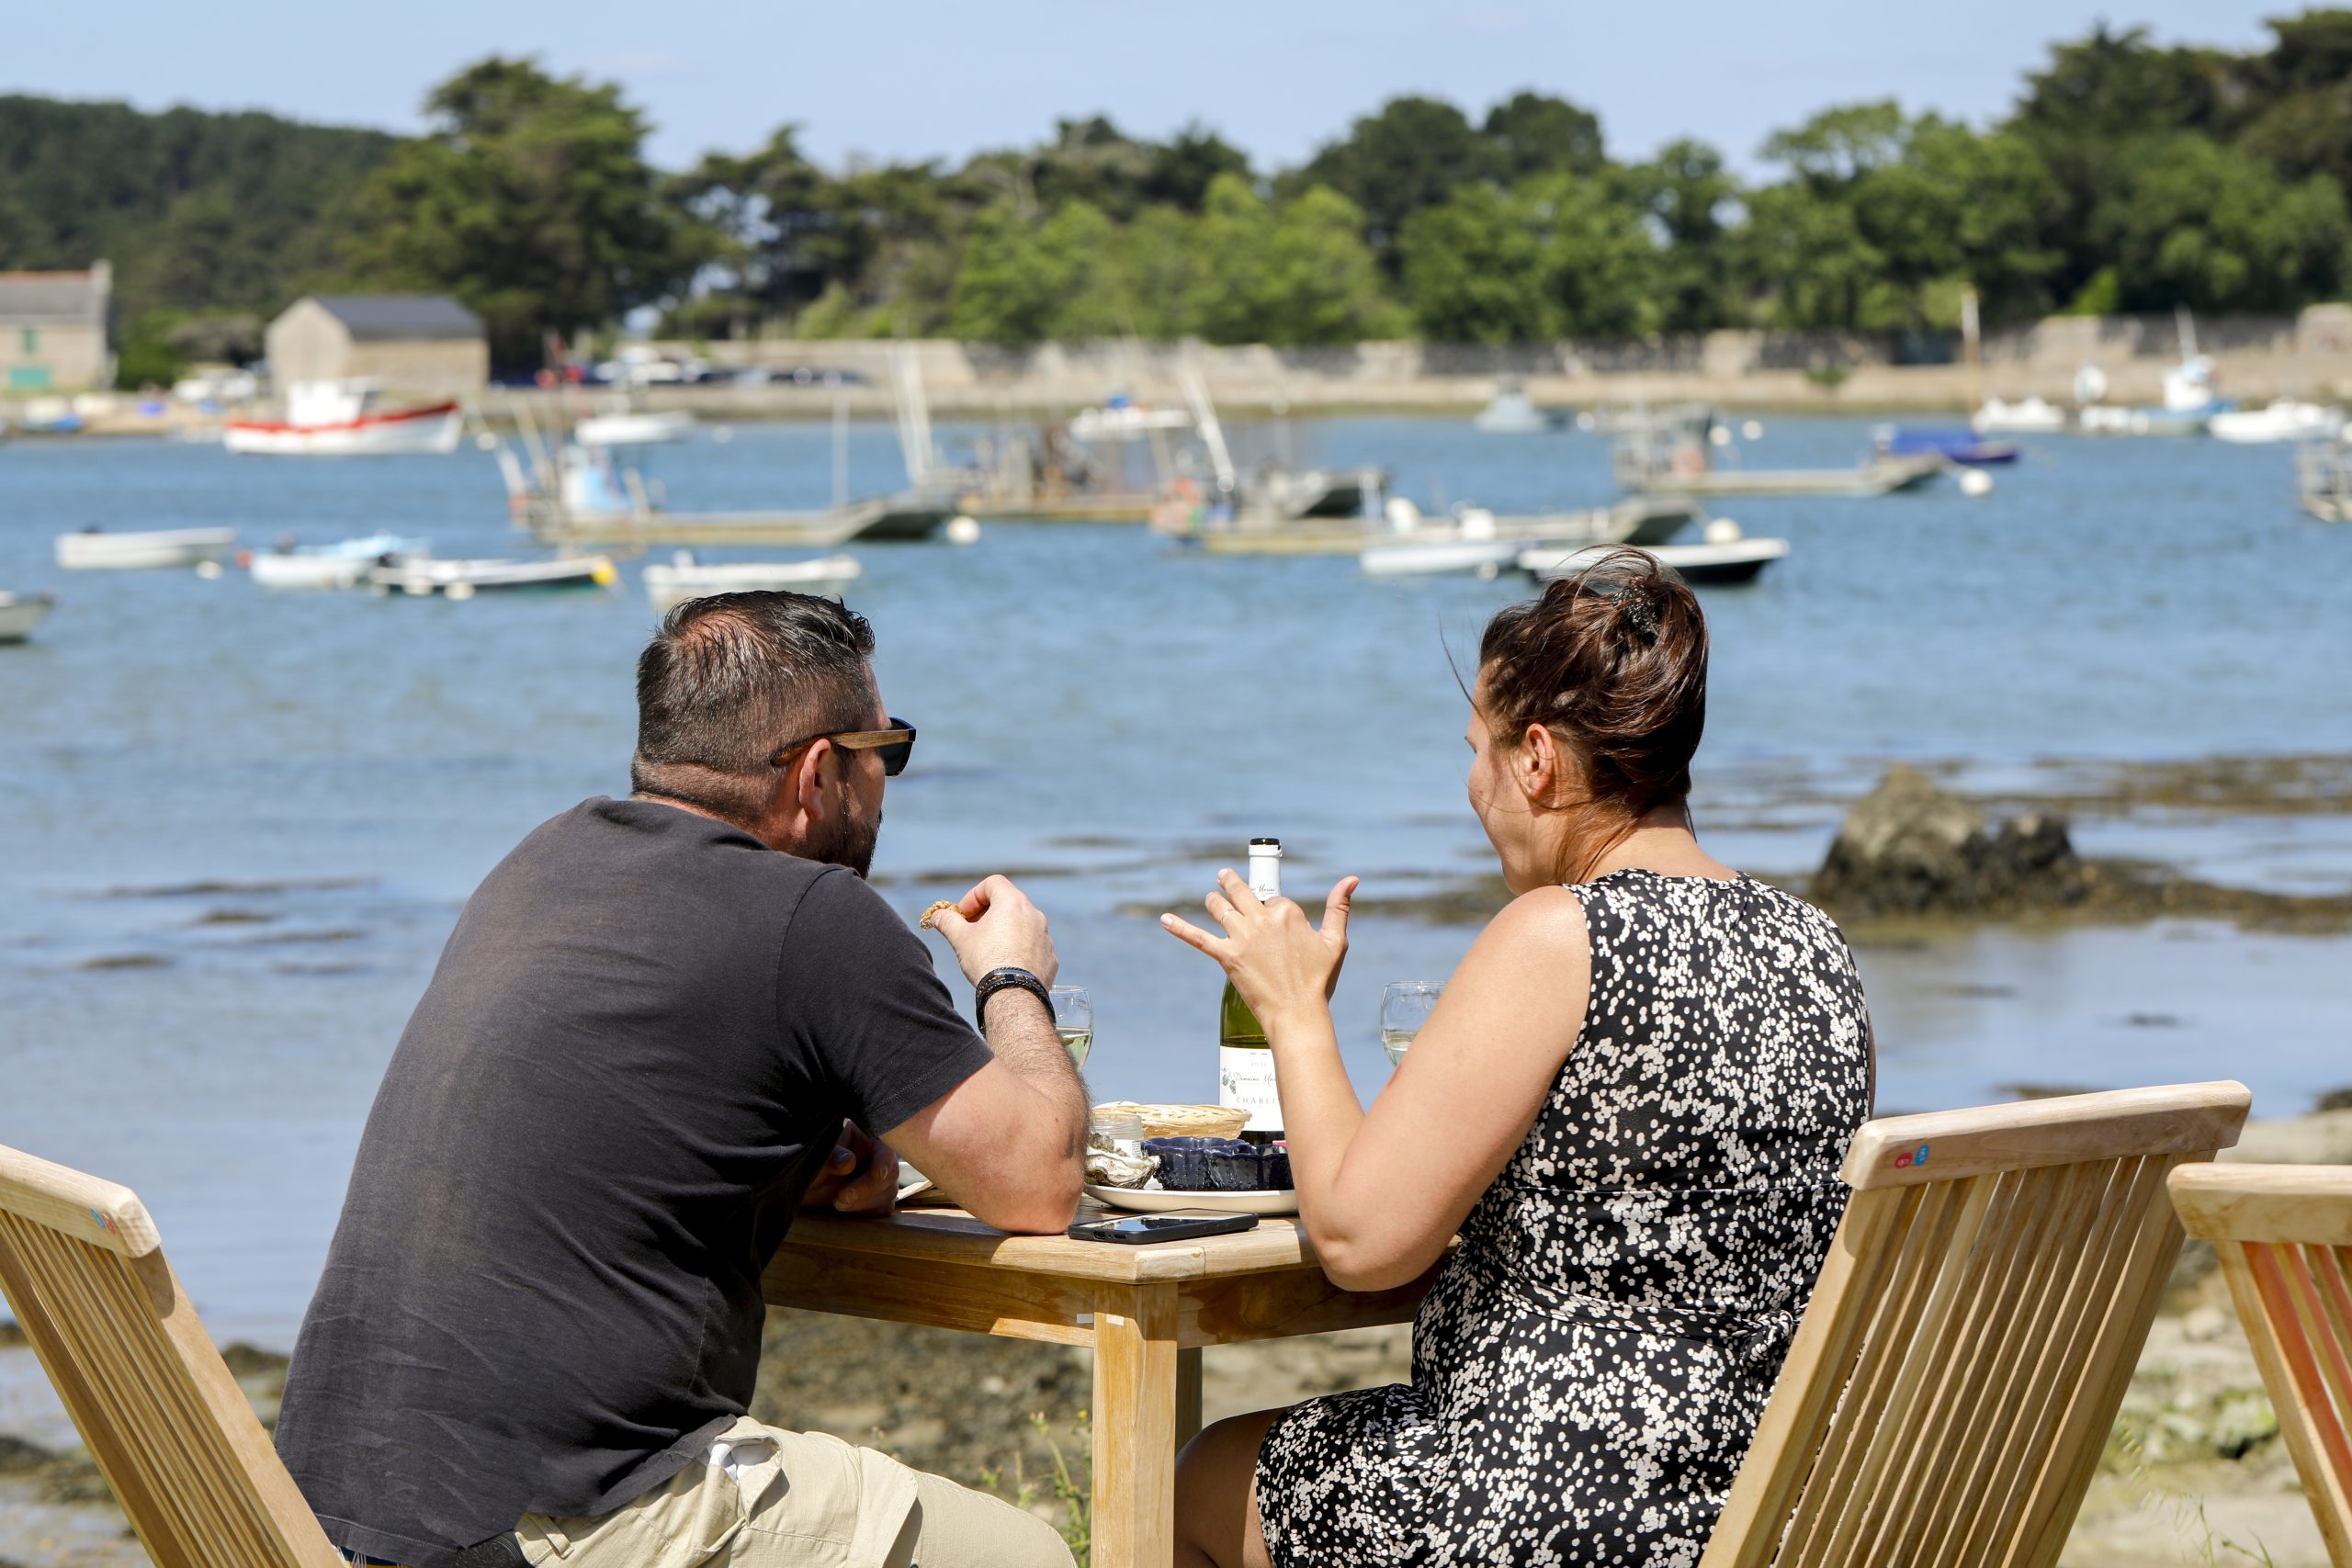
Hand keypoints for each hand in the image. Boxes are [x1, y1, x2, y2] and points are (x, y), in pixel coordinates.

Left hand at [800, 1121, 900, 1213]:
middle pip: (890, 1174)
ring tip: (838, 1203)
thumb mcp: (814, 1157)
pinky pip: (883, 1207)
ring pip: (889, 1193)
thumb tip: (849, 1161)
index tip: (876, 1174)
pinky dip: (868, 1212)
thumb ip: (831, 1157)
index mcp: (864, 1137)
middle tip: (841, 1197)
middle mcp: (875, 1156)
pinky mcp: (874, 1198)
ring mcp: (877, 1178)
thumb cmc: (806, 1163)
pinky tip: (847, 1210)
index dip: (884, 1162)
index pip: (885, 1148)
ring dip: (866, 1203)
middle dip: (868, 1189)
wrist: (798, 1184)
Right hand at [929, 874, 1058, 986]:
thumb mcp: (960, 938)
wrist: (1014, 995)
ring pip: (1022, 924)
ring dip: (1004, 931)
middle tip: (972, 930)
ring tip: (988, 949)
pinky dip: (1018, 948)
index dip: (973, 896)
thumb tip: (936, 915)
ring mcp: (1045, 935)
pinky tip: (1005, 965)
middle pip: (1008, 903)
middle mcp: (1034, 914)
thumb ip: (947, 921)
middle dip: (987, 913)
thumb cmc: (986, 961)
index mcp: (1013, 902)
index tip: (963, 915)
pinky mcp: (1050, 956)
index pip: (992, 883)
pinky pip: (1032, 945)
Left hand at [1161, 871, 1357, 1027]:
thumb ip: (1340, 907)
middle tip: (1223, 877)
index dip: (1274, 908)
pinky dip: (1179, 927)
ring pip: (1219, 908)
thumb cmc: (1318, 980)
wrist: (1297, 1013)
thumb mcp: (1335, 941)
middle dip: (1231, 884)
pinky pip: (1197, 938)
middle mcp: (1261, 919)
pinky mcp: (1226, 956)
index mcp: (1287, 912)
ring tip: (1212, 898)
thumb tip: (1352, 879)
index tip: (1277, 923)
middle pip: (1241, 893)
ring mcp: (1242, 937)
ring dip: (1214, 901)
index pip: (1273, 898)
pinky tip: (1163, 919)